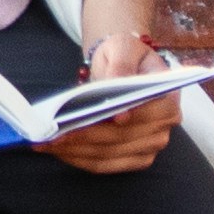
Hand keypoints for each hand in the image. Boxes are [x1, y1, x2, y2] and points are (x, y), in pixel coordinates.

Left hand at [39, 25, 180, 174]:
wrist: (124, 67)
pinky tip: (56, 150)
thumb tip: (118, 84)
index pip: (144, 114)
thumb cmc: (126, 57)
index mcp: (168, 101)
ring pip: (106, 155)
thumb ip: (122, 65)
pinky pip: (102, 164)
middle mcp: (162, 130)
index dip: (119, 121)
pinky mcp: (132, 160)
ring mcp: (148, 149)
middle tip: (51, 133)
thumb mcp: (124, 49)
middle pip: (119, 139)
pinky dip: (77, 159)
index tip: (93, 121)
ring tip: (45, 142)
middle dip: (83, 137)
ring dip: (74, 152)